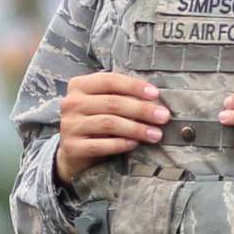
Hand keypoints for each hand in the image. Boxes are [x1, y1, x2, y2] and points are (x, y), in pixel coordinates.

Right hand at [54, 70, 169, 185]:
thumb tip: (155, 99)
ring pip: (108, 124)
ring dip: (136, 129)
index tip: (156, 94)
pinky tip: (135, 144)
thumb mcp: (102, 103)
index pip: (110, 80)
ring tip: (156, 134)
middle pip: (112, 103)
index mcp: (79, 85)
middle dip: (141, 109)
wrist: (72, 152)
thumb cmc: (95, 122)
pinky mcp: (72, 147)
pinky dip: (121, 144)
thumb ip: (120, 96)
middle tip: (163, 116)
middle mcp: (71, 103)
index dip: (134, 86)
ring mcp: (69, 125)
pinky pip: (100, 145)